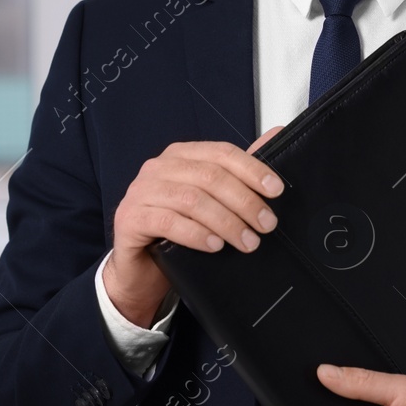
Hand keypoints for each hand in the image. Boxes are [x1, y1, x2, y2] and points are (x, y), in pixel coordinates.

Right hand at [103, 127, 283, 326]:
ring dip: (226, 222)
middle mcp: (158, 168)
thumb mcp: (211, 202)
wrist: (140, 270)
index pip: (221, 153)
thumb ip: (238, 173)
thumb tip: (275, 135)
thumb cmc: (177, 233)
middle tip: (266, 224)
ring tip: (248, 242)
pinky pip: (167, 222)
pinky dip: (197, 234)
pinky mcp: (129, 218)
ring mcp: (140, 191)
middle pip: (209, 176)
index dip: (251, 169)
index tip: (275, 190)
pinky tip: (215, 246)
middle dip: (244, 201)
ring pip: (192, 199)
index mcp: (180, 156)